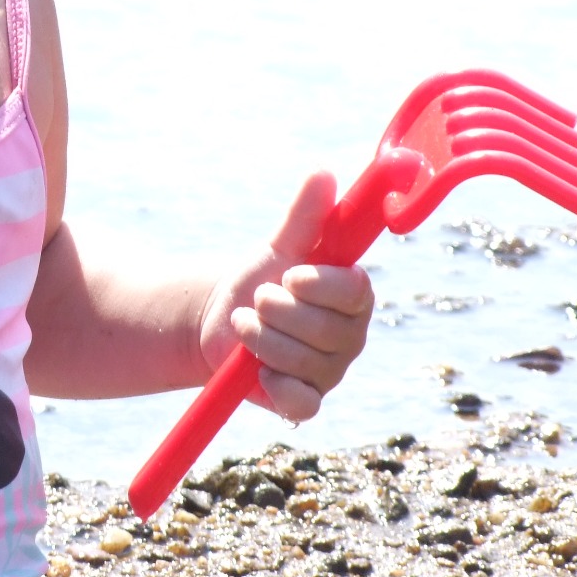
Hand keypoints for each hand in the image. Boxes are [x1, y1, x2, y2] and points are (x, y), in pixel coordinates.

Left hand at [198, 173, 373, 422]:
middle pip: (324, 329)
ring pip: (303, 361)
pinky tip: (257, 367)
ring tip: (245, 323)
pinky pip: (300, 402)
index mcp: (354, 295)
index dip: (319, 284)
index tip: (290, 273)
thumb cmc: (260, 278)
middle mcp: (350, 336)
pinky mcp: (306, 401)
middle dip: (278, 310)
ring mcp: (331, 372)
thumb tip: (323, 173)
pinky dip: (273, 384)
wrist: (222, 320)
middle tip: (258, 299)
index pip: (354, 292)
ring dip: (261, 338)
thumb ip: (305, 215)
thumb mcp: (279, 245)